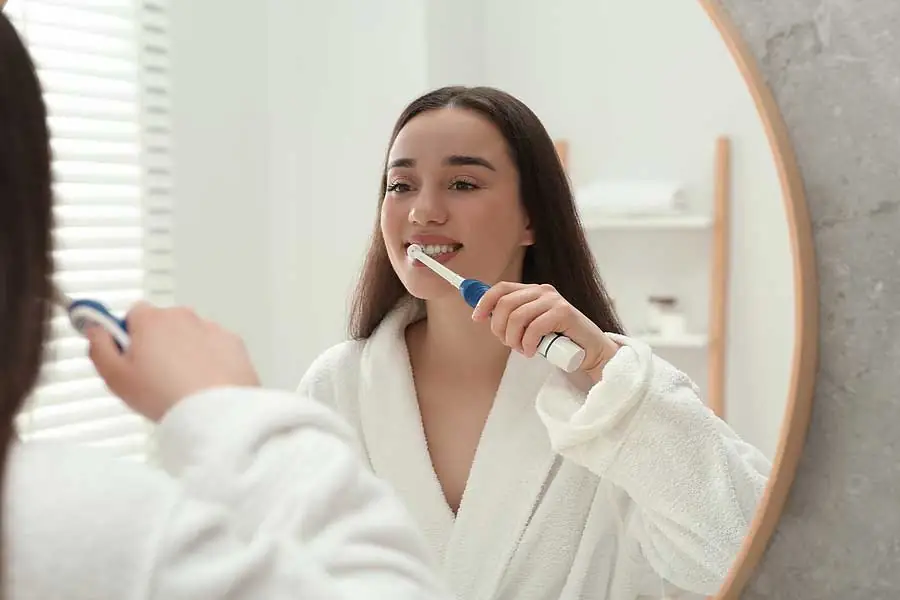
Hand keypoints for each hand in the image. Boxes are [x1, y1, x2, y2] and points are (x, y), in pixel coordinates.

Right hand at [87, 302, 259, 421]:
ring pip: (190, 335)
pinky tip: (205, 384)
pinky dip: (210, 359)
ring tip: (182, 385)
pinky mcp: (234, 343)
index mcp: (151, 319)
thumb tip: (95, 329)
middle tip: (154, 377)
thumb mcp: (115, 377)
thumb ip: (98, 347)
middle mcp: (183, 316)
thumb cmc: (163, 395)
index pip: (132, 314)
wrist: (215, 410)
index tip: (129, 358)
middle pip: (163, 324)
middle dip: (157, 343)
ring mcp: (211, 328)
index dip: (128, 336)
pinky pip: (215, 347)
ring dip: (185, 351)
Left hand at [471, 282, 619, 381]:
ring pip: (517, 317)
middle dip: (499, 328)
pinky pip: (533, 329)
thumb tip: (485, 316)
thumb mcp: (531, 327)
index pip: (501, 288)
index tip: (477, 318)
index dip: (485, 302)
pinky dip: (528, 345)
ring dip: (514, 339)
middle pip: (505, 304)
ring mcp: (554, 300)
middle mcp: (542, 291)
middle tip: (508, 343)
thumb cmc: (558, 340)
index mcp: (532, 291)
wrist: (590, 350)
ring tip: (522, 350)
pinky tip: (532, 352)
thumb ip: (514, 319)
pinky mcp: (564, 312)